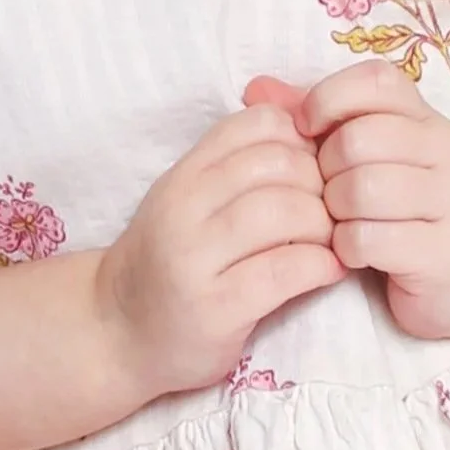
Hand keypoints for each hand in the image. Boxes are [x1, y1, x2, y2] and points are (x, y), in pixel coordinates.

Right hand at [96, 101, 346, 402]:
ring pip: (283, 211)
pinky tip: (329, 270)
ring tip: (331, 240)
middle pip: (278, 164)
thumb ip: (237, 164)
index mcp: (184, 173)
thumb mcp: (191, 200)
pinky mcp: (215, 309)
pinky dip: (321, 265)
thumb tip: (305, 118)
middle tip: (332, 209)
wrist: (116, 331)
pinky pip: (285, 270)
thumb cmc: (168, 260)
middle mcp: (183, 208)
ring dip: (324, 225)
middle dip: (320, 183)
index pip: (257, 124)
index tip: (315, 168)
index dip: (302, 138)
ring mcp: (195, 259)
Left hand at [244, 62, 449, 341]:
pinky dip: (346, 247)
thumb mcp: (366, 158)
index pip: (375, 82)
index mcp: (428, 119)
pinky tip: (353, 252)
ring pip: (362, 189)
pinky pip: (370, 240)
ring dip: (334, 211)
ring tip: (339, 222)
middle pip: (359, 139)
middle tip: (327, 192)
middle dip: (326, 169)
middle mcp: (449, 151)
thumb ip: (315, 120)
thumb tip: (256, 88)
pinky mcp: (445, 254)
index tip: (308, 131)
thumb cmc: (402, 210)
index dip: (328, 100)